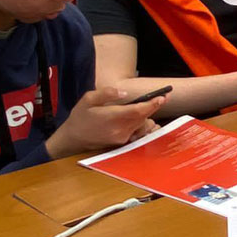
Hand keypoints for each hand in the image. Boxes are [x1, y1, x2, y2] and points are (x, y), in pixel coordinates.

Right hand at [47, 85, 166, 156]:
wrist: (73, 138)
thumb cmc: (80, 116)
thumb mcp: (89, 99)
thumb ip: (107, 93)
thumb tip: (125, 92)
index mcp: (112, 117)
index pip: (138, 110)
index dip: (152, 104)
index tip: (163, 97)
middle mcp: (120, 130)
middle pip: (144, 117)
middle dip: (153, 107)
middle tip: (161, 98)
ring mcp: (122, 138)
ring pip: (143, 125)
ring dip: (147, 116)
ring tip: (146, 108)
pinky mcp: (123, 143)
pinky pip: (139, 133)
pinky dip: (143, 125)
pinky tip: (143, 119)